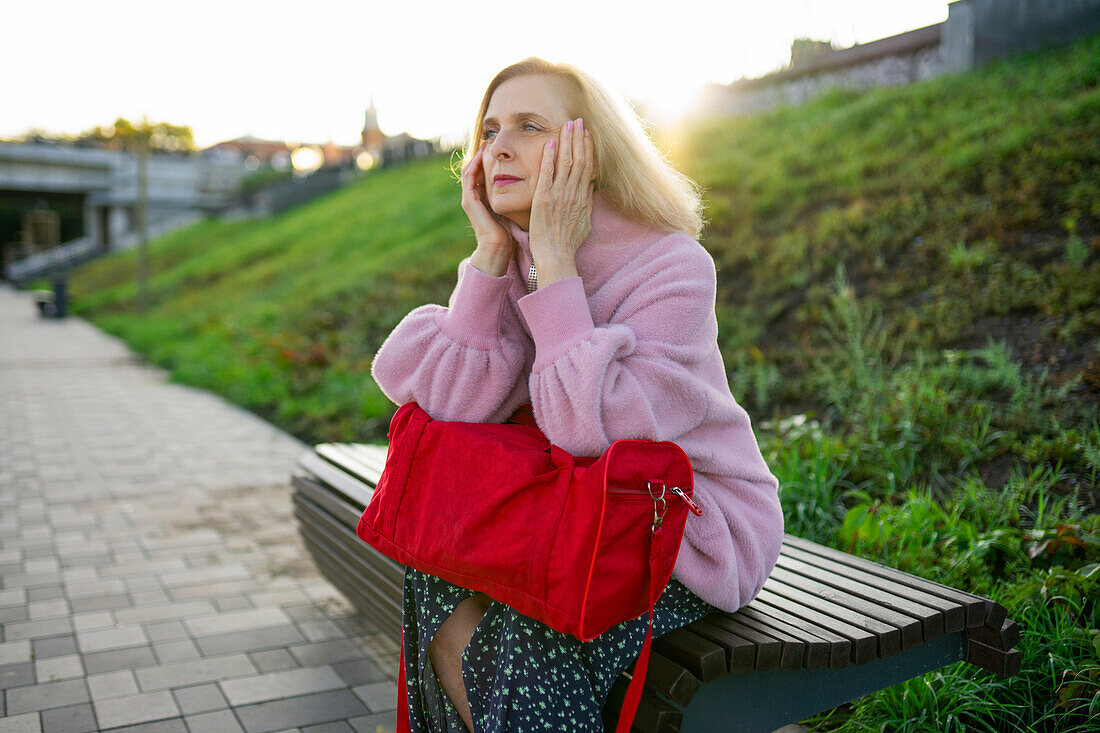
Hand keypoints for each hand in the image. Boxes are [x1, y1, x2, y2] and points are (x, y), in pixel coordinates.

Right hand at [461, 142, 514, 275]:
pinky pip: (468, 177)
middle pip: (477, 167)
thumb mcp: (515, 209)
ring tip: (486, 140)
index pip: (487, 171)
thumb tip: (536, 183)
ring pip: (470, 169)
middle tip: (493, 137)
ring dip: (477, 154)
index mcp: (486, 197)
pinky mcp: (469, 201)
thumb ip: (518, 196)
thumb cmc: (510, 233)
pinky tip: (481, 154)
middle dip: (484, 153)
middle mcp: (476, 196)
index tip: (506, 145)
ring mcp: (470, 198)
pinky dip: (473, 164)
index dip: (494, 158)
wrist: (498, 249)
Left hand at [529, 118, 594, 286]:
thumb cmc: (568, 243)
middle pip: (579, 159)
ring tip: (566, 124)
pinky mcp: (544, 199)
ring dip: (566, 141)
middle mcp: (573, 193)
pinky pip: (547, 173)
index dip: (587, 148)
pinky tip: (549, 143)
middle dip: (578, 138)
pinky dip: (549, 157)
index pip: (588, 166)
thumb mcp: (585, 222)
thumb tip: (590, 188)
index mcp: (582, 198)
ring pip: (565, 162)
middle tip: (577, 121)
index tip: (586, 134)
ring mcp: (559, 195)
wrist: (556, 256)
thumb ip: (586, 203)